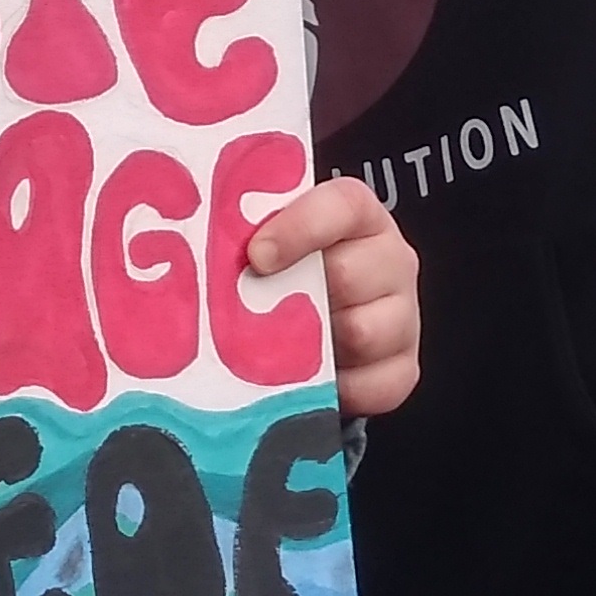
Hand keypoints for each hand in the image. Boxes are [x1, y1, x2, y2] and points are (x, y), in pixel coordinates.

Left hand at [246, 176, 421, 417]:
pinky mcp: (403, 368)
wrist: (308, 326)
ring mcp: (402, 315)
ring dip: (314, 345)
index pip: (341, 205)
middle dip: (297, 297)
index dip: (301, 227)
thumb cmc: (279, 276)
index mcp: (356, 215)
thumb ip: (241, 237)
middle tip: (255, 310)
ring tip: (280, 345)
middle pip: (349, 275)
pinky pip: (377, 385)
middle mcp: (390, 259)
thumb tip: (193, 254)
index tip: (257, 255)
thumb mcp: (260, 244)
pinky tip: (307, 381)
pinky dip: (335, 389)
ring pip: (362, 332)